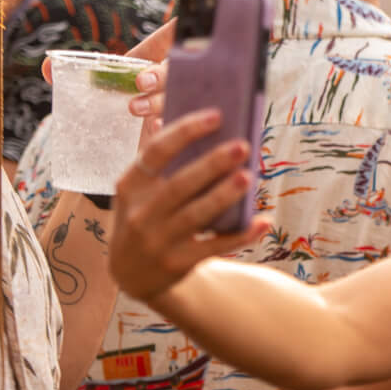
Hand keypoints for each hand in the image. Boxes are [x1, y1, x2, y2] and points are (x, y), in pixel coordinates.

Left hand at [38, 18, 173, 124]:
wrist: (120, 155)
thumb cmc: (111, 116)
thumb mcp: (96, 91)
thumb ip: (74, 77)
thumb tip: (47, 66)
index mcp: (151, 61)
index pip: (171, 36)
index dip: (176, 28)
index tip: (179, 21)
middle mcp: (169, 79)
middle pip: (175, 67)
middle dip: (159, 72)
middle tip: (139, 81)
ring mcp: (178, 102)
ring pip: (178, 93)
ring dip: (157, 99)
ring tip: (135, 108)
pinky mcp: (177, 126)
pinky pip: (181, 121)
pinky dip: (168, 122)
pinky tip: (156, 127)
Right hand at [108, 109, 266, 301]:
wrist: (128, 274)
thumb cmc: (142, 217)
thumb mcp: (137, 190)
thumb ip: (156, 160)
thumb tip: (178, 116)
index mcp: (131, 186)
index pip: (156, 152)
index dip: (185, 132)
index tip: (216, 115)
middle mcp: (141, 213)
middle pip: (180, 184)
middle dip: (212, 164)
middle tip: (242, 145)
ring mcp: (158, 241)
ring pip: (197, 215)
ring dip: (224, 196)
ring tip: (249, 177)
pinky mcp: (177, 264)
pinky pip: (214, 247)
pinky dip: (240, 235)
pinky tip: (262, 221)